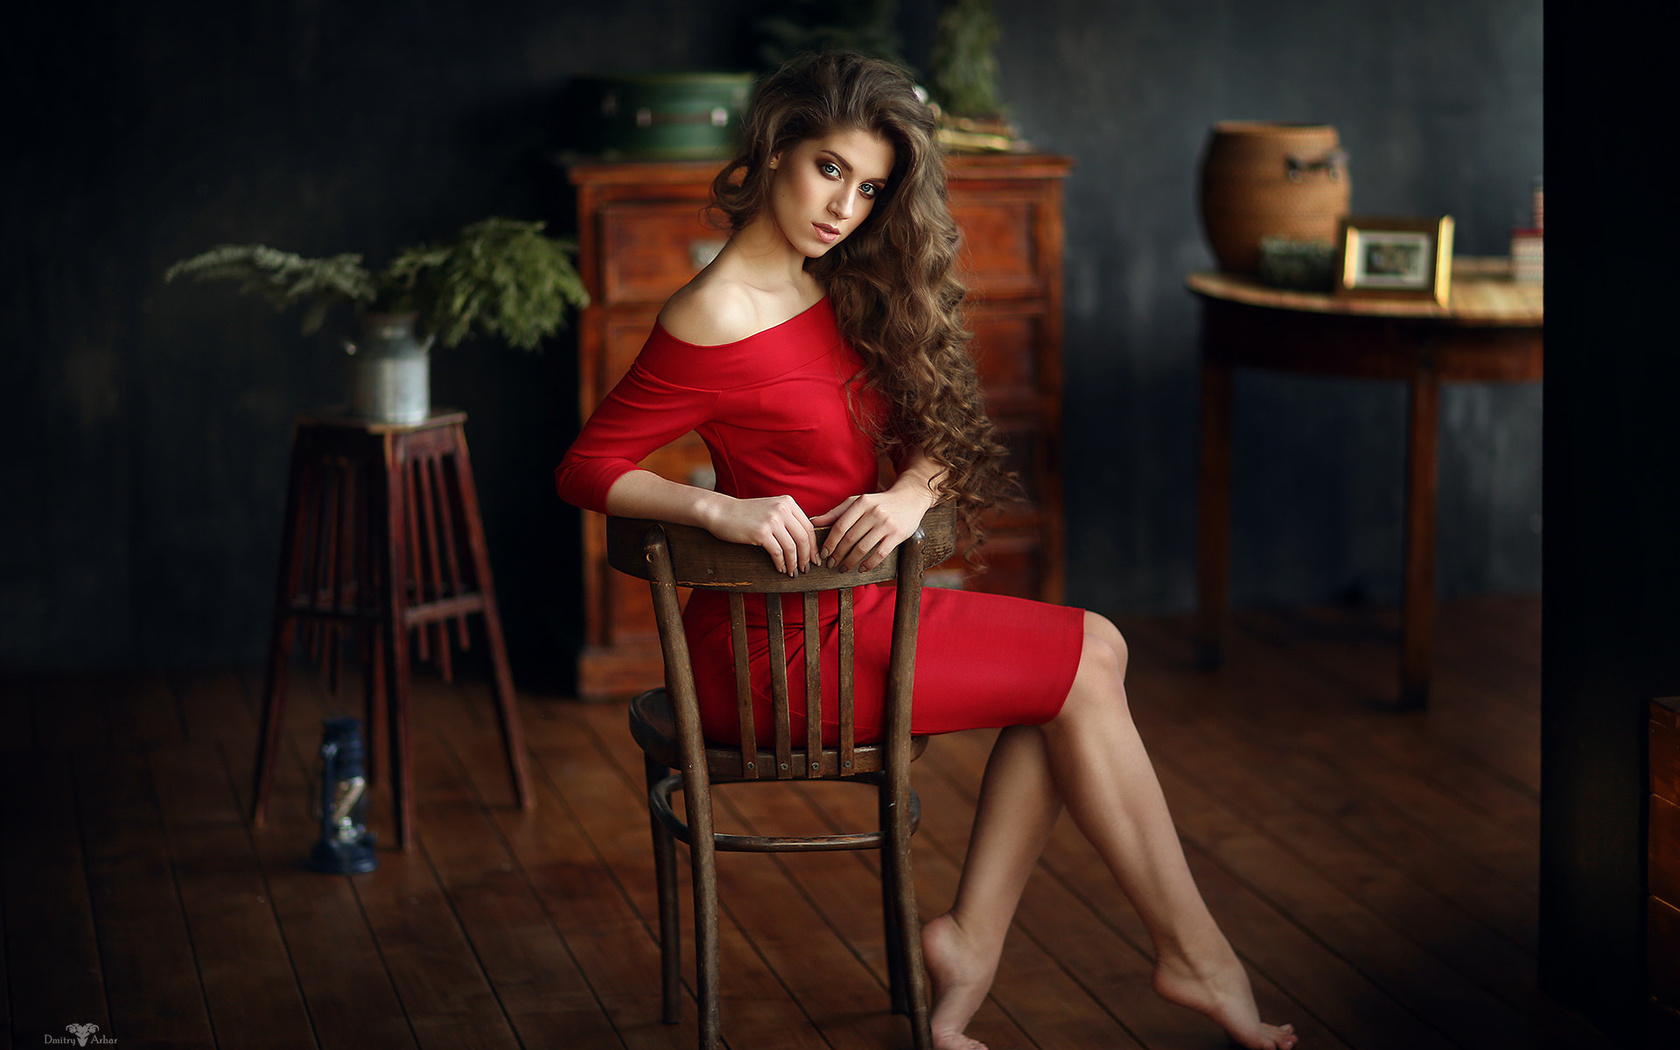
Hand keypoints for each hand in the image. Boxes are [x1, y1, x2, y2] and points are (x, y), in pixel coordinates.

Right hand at [704, 494, 816, 576]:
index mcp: (788, 502)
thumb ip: (787, 519)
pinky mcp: (761, 532)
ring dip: (794, 563)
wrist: (721, 512)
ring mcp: (772, 520)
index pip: (808, 527)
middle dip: (807, 557)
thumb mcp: (771, 509)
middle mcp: (782, 509)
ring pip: (792, 547)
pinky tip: (780, 568)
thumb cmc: (745, 514)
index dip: (814, 545)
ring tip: (793, 572)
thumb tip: (804, 541)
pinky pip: (778, 552)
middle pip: (804, 538)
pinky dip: (781, 563)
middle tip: (807, 568)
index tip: (815, 557)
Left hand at [812, 486, 934, 572]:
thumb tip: (813, 522)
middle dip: (838, 554)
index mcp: (861, 502)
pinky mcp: (897, 534)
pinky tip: (862, 568)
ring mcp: (886, 524)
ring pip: (863, 548)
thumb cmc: (879, 502)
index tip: (824, 554)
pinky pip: (880, 553)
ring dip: (851, 561)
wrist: (910, 498)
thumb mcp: (858, 502)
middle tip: (831, 564)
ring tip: (844, 568)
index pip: (840, 525)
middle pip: (850, 539)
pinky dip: (869, 564)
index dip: (830, 542)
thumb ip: (836, 512)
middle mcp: (874, 512)